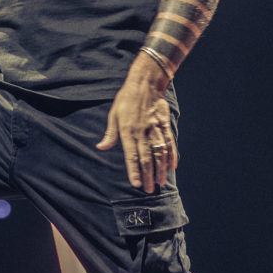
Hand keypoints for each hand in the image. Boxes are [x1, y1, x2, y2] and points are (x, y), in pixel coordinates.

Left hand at [96, 59, 176, 192]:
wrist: (145, 82)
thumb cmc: (126, 99)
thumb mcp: (114, 115)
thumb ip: (110, 134)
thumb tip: (100, 147)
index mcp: (127, 131)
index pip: (131, 156)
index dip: (134, 171)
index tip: (137, 184)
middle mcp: (142, 132)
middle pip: (146, 158)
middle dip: (148, 175)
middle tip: (150, 190)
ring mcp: (155, 129)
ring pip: (159, 153)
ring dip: (160, 169)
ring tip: (161, 182)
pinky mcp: (164, 124)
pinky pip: (169, 142)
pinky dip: (171, 155)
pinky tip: (172, 166)